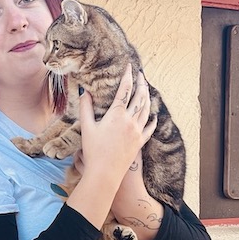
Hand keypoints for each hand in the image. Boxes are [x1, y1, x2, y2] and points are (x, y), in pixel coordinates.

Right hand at [79, 64, 152, 178]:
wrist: (105, 173)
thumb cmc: (93, 151)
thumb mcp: (86, 127)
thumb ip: (86, 107)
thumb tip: (85, 92)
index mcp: (116, 115)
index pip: (125, 89)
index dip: (128, 76)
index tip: (129, 66)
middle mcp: (130, 121)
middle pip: (140, 96)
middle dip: (141, 83)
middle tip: (141, 74)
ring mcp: (137, 131)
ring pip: (146, 109)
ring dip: (147, 97)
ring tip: (146, 89)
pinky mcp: (140, 142)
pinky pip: (149, 127)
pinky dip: (152, 118)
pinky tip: (153, 115)